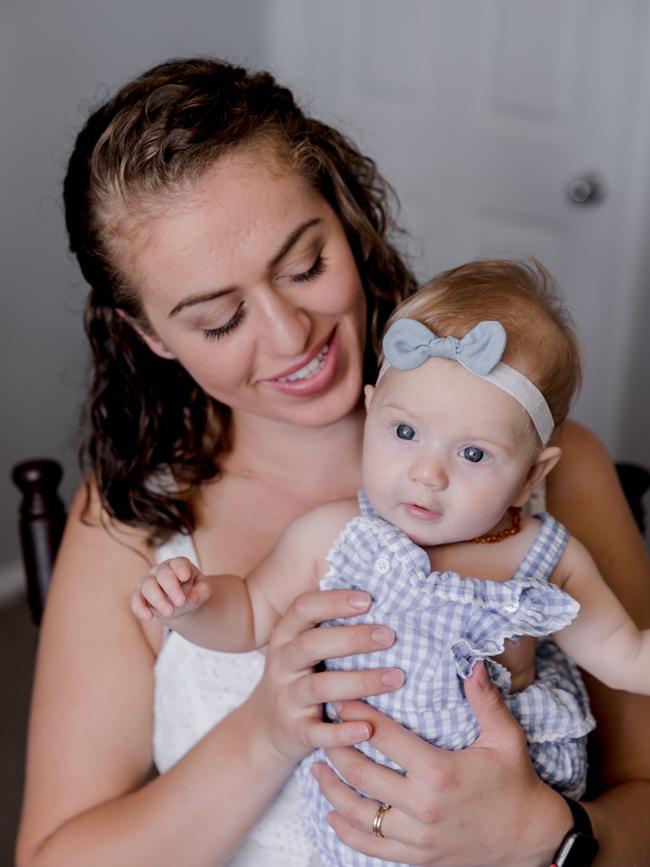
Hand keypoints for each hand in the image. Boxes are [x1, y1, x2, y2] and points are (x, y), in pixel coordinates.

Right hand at [130, 557, 210, 621]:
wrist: (181, 603)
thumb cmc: (193, 592)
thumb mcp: (203, 590)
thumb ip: (201, 592)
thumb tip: (191, 598)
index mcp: (178, 565)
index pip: (178, 563)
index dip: (181, 568)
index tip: (185, 576)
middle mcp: (161, 570)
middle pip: (163, 574)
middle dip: (171, 588)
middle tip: (181, 602)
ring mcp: (149, 581)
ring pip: (148, 586)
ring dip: (158, 600)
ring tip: (170, 612)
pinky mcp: (140, 596)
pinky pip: (135, 600)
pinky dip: (140, 608)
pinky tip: (149, 617)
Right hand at [250, 588, 405, 761]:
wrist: (266, 727)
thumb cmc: (302, 674)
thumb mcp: (304, 645)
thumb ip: (330, 623)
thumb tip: (379, 589)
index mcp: (285, 636)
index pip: (303, 609)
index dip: (333, 601)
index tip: (368, 599)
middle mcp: (281, 664)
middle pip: (312, 645)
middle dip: (352, 639)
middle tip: (390, 636)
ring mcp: (286, 698)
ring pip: (320, 688)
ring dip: (361, 682)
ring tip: (397, 677)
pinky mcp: (295, 731)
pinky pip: (318, 733)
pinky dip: (344, 732)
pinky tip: (369, 728)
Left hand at [314, 661, 570, 866]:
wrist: (531, 840)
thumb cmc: (516, 783)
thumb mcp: (507, 739)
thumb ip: (486, 701)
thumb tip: (472, 663)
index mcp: (440, 772)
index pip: (385, 738)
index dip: (357, 715)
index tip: (340, 697)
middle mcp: (423, 807)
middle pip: (362, 774)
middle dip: (336, 747)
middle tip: (323, 726)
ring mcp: (417, 837)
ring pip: (359, 813)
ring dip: (332, 789)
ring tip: (316, 767)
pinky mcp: (417, 858)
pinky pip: (371, 847)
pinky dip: (346, 831)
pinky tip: (332, 814)